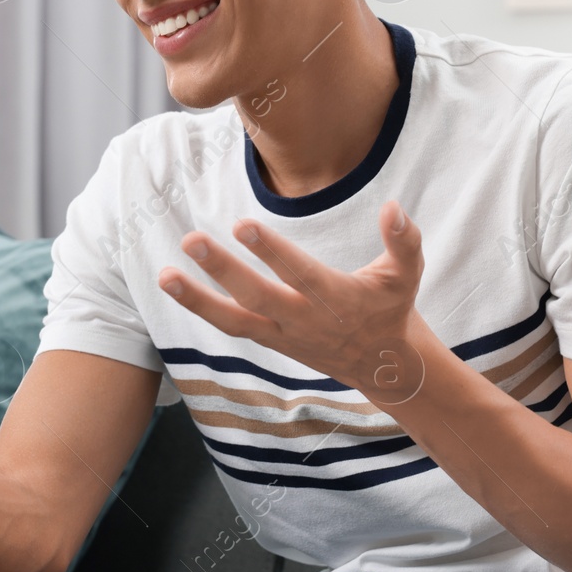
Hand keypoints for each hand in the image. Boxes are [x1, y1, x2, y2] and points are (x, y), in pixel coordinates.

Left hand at [157, 199, 426, 397]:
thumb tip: (391, 206)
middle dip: (223, 271)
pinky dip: (202, 309)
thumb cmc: (392, 308)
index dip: (271, 251)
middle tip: (191, 241)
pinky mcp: (270, 340)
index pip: (299, 272)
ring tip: (164, 275)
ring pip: (234, 320)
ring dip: (197, 299)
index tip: (242, 224)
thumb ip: (403, 240)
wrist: (382, 365)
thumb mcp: (407, 273)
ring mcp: (283, 334)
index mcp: (337, 298)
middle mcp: (304, 319)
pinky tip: (173, 285)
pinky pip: (231, 326)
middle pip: (257, 297)